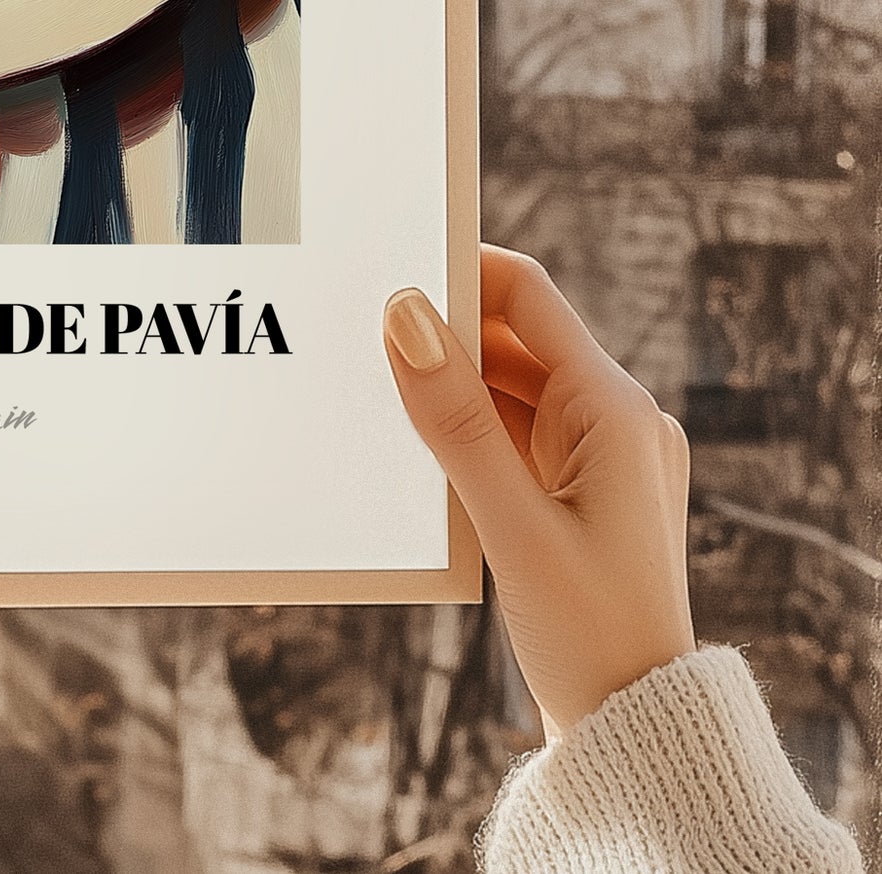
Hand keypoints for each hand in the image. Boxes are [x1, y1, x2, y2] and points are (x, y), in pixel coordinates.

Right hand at [383, 245, 694, 735]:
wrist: (638, 731)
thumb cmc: (588, 635)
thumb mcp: (509, 522)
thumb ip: (453, 416)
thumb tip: (404, 315)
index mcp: (614, 410)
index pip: (526, 296)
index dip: (458, 272)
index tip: (387, 271)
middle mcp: (617, 419)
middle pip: (515, 336)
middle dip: (442, 333)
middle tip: (363, 337)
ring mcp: (603, 454)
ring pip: (511, 384)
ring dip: (451, 384)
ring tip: (380, 395)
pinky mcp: (584, 489)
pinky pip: (517, 430)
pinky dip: (469, 428)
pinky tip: (419, 447)